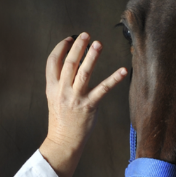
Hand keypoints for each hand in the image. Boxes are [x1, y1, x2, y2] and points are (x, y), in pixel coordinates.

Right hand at [40, 32, 127, 176]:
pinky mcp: (89, 106)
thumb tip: (72, 63)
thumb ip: (60, 82)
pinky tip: (123, 70)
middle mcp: (62, 91)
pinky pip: (103, 89)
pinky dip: (114, 79)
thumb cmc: (61, 120)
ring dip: (91, 57)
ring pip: (83, 73)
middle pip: (69, 64)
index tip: (69, 39)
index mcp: (52, 88)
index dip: (60, 48)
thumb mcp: (54, 98)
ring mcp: (75, 98)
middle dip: (77, 47)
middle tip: (86, 35)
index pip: (52, 63)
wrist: (63, 141)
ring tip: (98, 43)